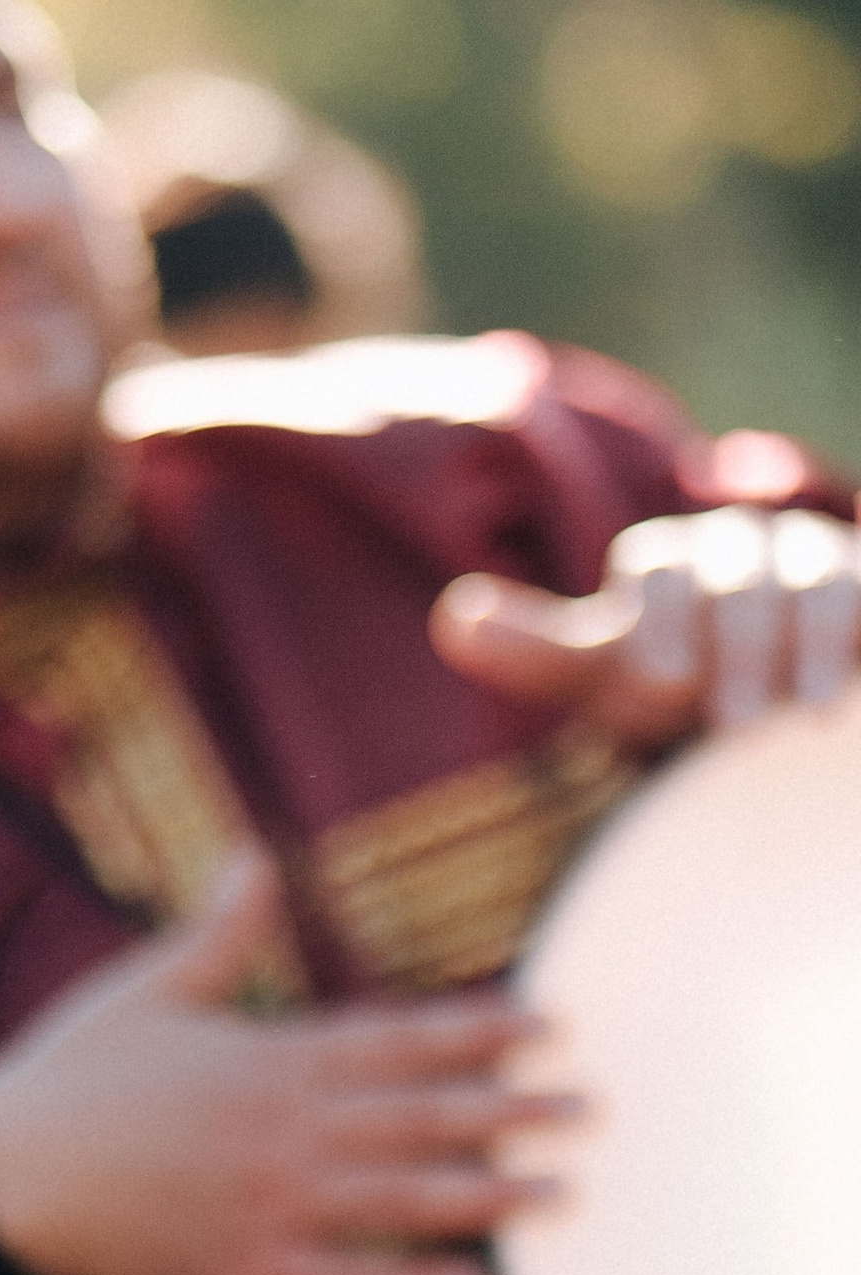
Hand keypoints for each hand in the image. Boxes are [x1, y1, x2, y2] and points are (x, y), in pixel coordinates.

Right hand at [0, 853, 572, 1274]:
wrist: (0, 1176)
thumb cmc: (68, 1076)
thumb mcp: (144, 988)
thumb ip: (218, 931)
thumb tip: (253, 855)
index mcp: (269, 1057)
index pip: (397, 1039)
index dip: (477, 1032)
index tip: (547, 1026)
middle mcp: (285, 1130)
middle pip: (422, 1117)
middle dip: (512, 1111)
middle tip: (589, 1111)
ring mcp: (269, 1205)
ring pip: (403, 1199)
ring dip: (489, 1197)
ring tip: (561, 1198)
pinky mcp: (243, 1273)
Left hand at [434, 505, 860, 747]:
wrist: (756, 692)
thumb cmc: (667, 683)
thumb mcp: (600, 675)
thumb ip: (535, 651)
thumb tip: (454, 617)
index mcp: (664, 566)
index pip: (660, 578)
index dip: (659, 623)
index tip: (659, 681)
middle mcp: (740, 551)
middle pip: (739, 583)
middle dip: (737, 649)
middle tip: (734, 722)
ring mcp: (813, 564)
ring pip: (819, 583)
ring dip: (814, 643)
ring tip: (808, 713)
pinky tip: (851, 690)